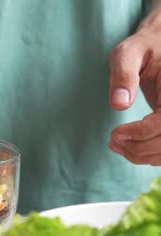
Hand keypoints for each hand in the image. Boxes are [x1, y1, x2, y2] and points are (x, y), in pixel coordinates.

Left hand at [109, 10, 160, 164]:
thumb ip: (123, 74)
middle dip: (139, 147)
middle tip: (113, 141)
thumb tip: (119, 105)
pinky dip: (152, 155)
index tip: (115, 133)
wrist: (160, 46)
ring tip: (117, 146)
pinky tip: (130, 148)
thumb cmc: (143, 48)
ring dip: (144, 155)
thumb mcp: (128, 53)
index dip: (141, 133)